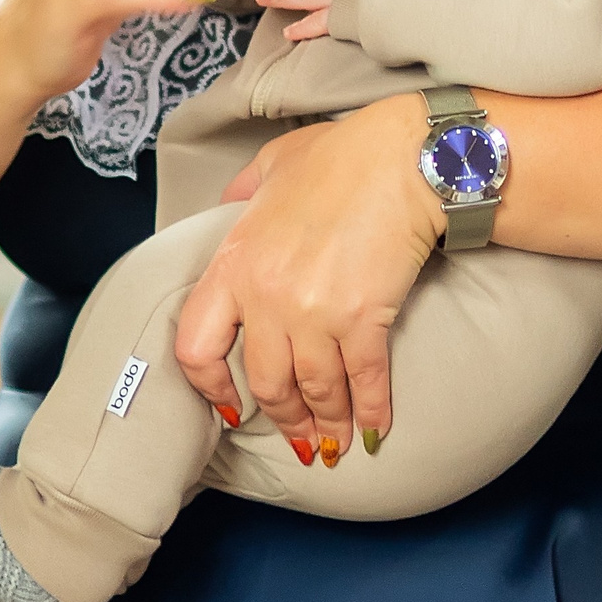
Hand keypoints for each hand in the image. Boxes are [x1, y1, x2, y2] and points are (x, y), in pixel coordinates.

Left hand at [173, 93, 442, 466]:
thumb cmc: (341, 156)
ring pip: (314, 391)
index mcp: (235, 262)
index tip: (229, 406)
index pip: (197, 346)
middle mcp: (267, 296)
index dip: (210, 387)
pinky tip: (376, 430)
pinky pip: (364, 380)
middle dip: (285, 419)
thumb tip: (228, 208)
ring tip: (337, 444)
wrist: (404, 158)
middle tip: (300, 438)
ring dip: (327, 425)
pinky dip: (372, 411)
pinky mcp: (365, 318)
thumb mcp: (270, 165)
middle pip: (264, 383)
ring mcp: (315, 311)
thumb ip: (241, 194)